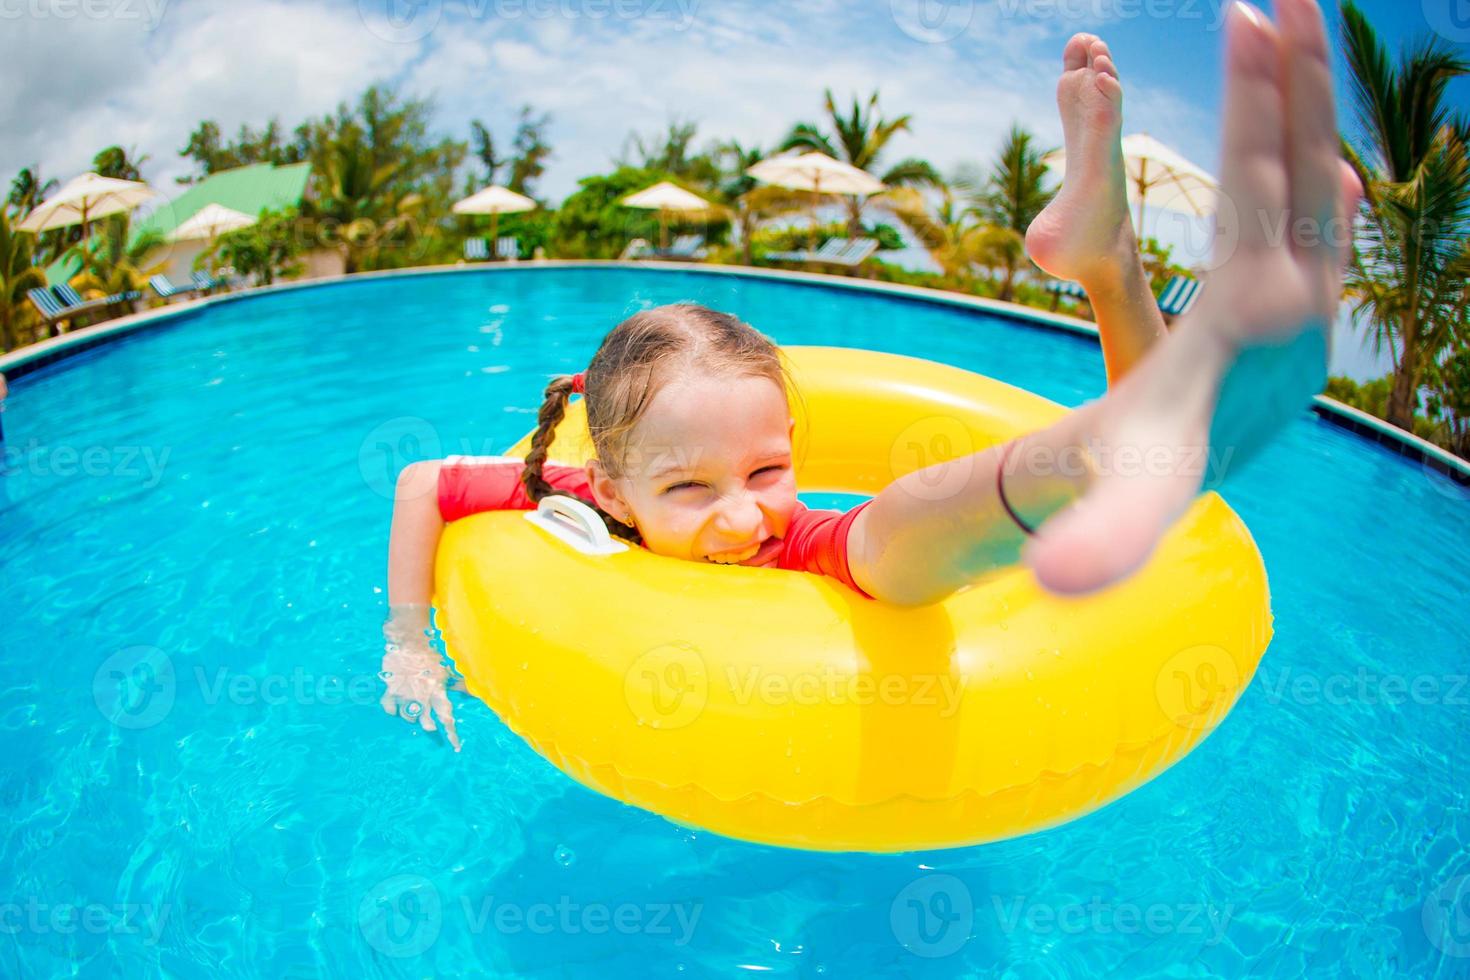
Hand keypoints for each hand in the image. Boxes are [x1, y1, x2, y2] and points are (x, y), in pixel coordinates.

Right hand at [379, 605, 460, 751]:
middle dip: (428, 725)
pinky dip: (392, 709)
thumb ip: (459, 683)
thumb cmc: (432, 651)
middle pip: (426, 722)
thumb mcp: (448, 667)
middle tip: (429, 725)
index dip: (451, 733)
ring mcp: (405, 696)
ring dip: (412, 715)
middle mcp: (422, 697)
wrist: (409, 639)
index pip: (446, 717)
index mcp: (438, 692)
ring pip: (408, 717)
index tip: (455, 746)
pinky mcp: (391, 691)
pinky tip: (395, 706)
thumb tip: (474, 692)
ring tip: (414, 706)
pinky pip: (389, 709)